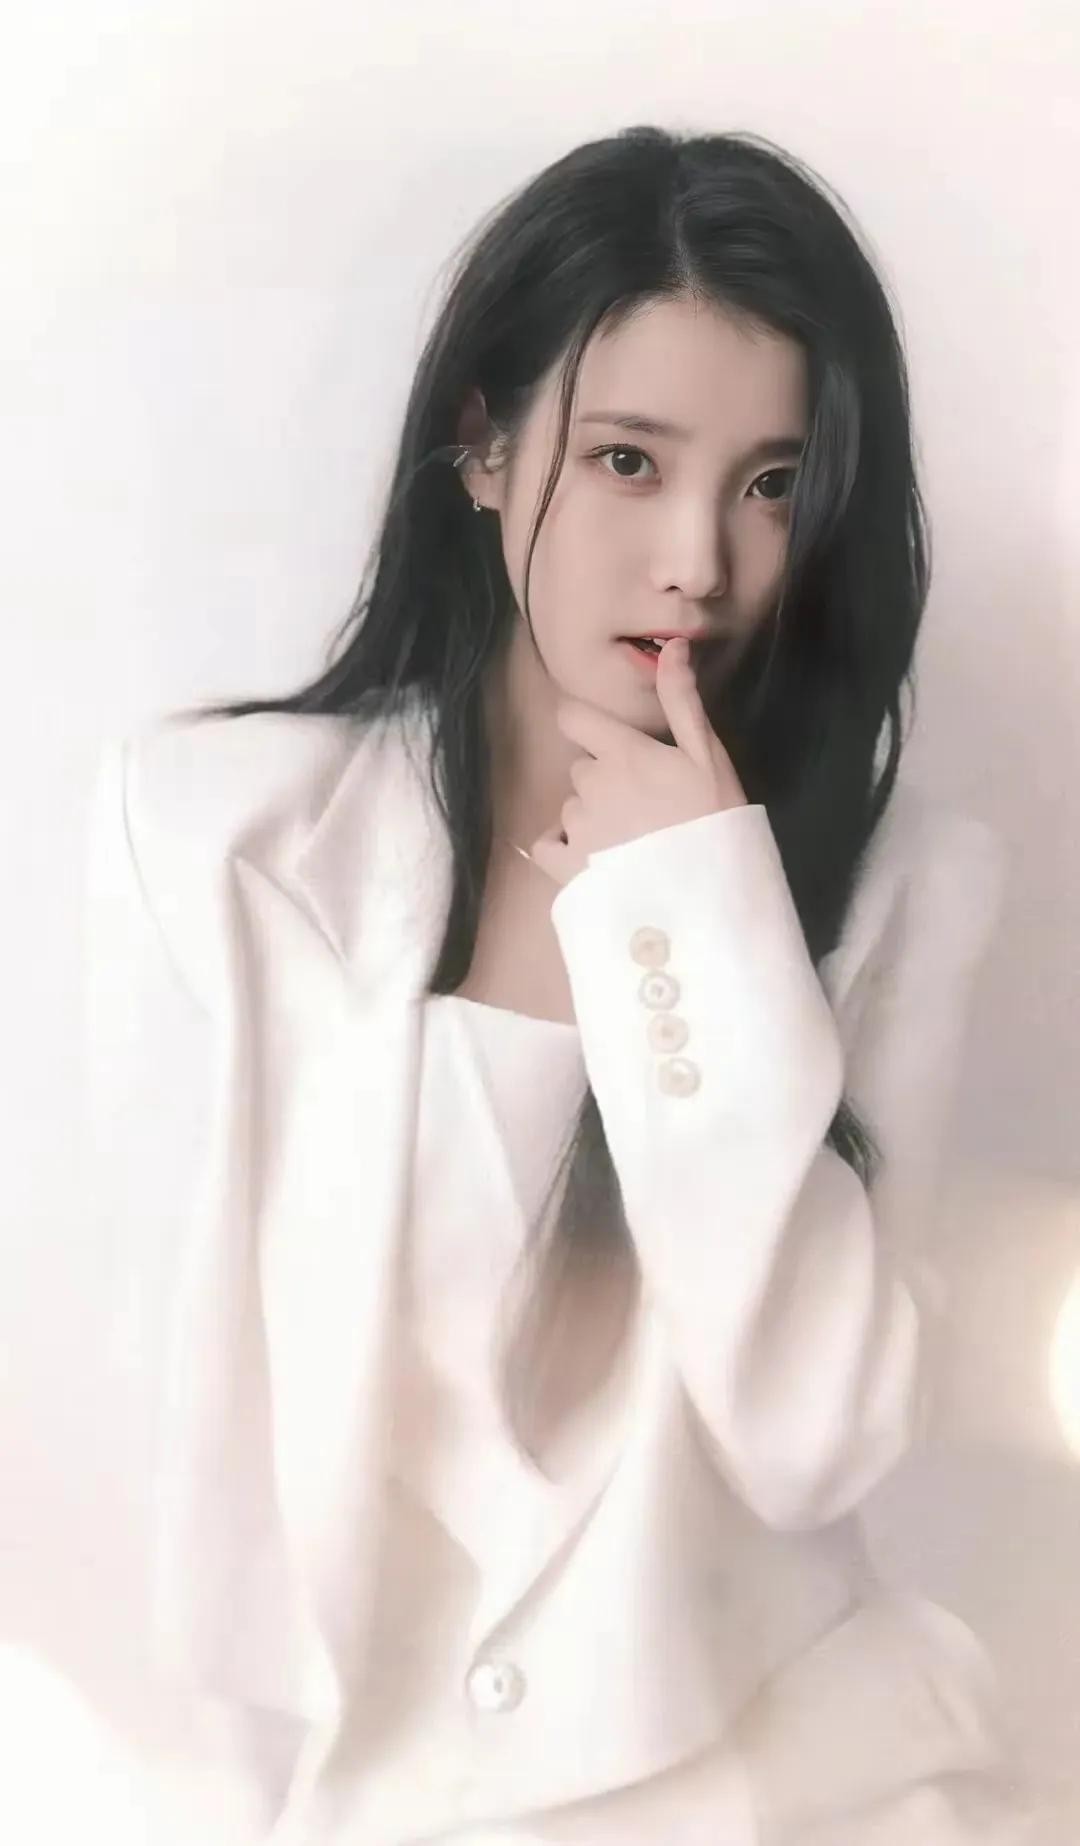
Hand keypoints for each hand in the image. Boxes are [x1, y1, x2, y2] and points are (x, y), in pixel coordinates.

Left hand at [528, 638, 747, 888]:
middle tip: (645, 806)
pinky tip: (593, 859)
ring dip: (592, 817)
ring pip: (571, 808)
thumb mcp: (707, 755)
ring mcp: (576, 828)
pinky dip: (563, 848)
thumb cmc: (715, 819)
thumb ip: (683, 701)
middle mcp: (589, 785)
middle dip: (605, 780)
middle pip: (581, 769)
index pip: (572, 718)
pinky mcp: (567, 868)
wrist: (710, 894)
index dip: (587, 727)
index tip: (610, 743)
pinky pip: (547, 846)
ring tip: (632, 841)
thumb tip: (673, 646)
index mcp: (620, 753)